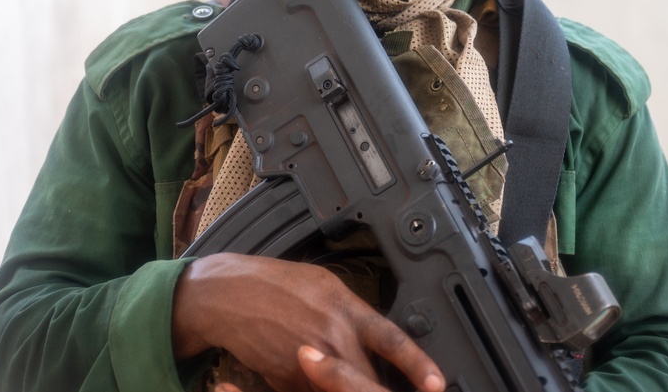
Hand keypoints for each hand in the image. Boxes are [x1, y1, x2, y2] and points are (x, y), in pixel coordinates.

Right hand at [172, 253, 444, 391]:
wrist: (230, 294)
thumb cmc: (278, 284)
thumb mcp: (326, 287)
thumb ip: (352, 316)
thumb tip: (374, 339)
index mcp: (347, 310)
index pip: (393, 340)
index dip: (418, 365)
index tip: (437, 384)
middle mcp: (333, 337)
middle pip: (367, 379)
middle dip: (375, 387)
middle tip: (382, 387)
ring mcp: (309, 362)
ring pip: (341, 388)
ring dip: (345, 386)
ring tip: (338, 376)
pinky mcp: (285, 379)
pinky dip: (315, 387)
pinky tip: (309, 372)